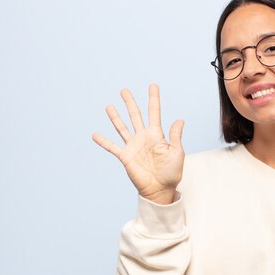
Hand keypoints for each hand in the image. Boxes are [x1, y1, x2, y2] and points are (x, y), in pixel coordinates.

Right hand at [92, 84, 184, 203]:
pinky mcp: (125, 156)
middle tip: (124, 90)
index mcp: (157, 135)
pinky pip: (112, 147)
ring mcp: (133, 146)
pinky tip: (95, 134)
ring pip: (122, 127)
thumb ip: (175, 136)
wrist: (160, 189)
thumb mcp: (177, 153)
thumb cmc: (171, 172)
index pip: (154, 112)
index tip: (153, 85)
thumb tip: (180, 120)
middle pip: (135, 115)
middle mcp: (143, 137)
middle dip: (130, 103)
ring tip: (109, 106)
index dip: (153, 99)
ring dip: (115, 117)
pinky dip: (103, 141)